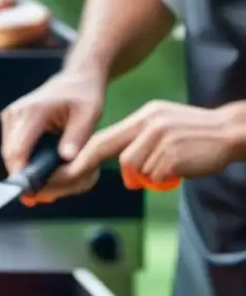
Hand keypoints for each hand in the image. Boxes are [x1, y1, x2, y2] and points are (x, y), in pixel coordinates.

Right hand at [0, 68, 106, 204]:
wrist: (76, 78)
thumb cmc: (85, 96)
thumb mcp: (89, 115)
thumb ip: (77, 137)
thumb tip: (66, 159)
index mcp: (33, 111)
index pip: (18, 149)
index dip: (21, 173)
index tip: (31, 193)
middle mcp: (16, 112)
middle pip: (10, 154)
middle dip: (23, 176)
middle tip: (42, 195)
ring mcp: (10, 116)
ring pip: (8, 153)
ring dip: (22, 169)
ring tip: (43, 183)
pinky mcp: (10, 120)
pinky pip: (11, 147)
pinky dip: (23, 159)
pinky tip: (38, 167)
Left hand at [64, 100, 245, 186]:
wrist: (232, 131)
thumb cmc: (195, 135)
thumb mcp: (162, 126)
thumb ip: (138, 140)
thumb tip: (118, 164)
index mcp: (145, 116)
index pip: (105, 137)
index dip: (83, 156)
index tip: (67, 170)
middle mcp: (151, 124)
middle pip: (114, 153)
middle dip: (91, 168)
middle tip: (76, 178)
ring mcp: (162, 138)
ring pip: (135, 168)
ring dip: (147, 175)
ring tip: (168, 167)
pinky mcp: (173, 154)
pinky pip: (154, 176)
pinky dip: (162, 179)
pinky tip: (179, 168)